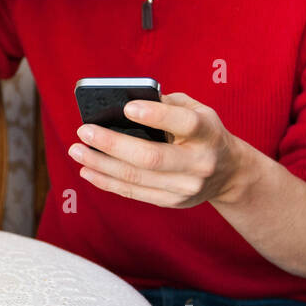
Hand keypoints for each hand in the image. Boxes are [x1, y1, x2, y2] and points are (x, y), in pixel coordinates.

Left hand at [67, 92, 252, 207]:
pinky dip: (106, 181)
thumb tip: (122, 104)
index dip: (155, 116)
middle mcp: (199, 162)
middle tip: (83, 131)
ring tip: (76, 150)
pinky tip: (87, 169)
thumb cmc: (201, 132)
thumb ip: (166, 104)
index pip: (184, 123)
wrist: (228, 173)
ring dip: (100, 164)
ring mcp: (185, 187)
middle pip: (151, 157)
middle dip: (113, 144)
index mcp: (207, 132)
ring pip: (136, 178)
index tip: (127, 108)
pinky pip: (133, 192)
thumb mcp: (196, 110)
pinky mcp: (172, 202)